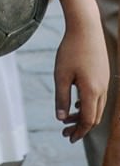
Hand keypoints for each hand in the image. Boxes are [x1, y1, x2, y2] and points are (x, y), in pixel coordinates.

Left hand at [54, 23, 108, 141]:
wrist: (86, 27)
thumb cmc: (71, 50)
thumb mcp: (61, 75)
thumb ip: (61, 98)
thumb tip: (61, 118)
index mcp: (92, 92)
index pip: (88, 120)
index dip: (78, 131)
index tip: (68, 137)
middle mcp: (102, 89)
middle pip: (94, 117)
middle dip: (81, 127)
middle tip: (65, 132)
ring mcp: (105, 81)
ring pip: (98, 107)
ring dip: (85, 115)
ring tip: (69, 118)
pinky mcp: (103, 74)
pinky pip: (99, 96)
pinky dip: (89, 104)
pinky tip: (77, 102)